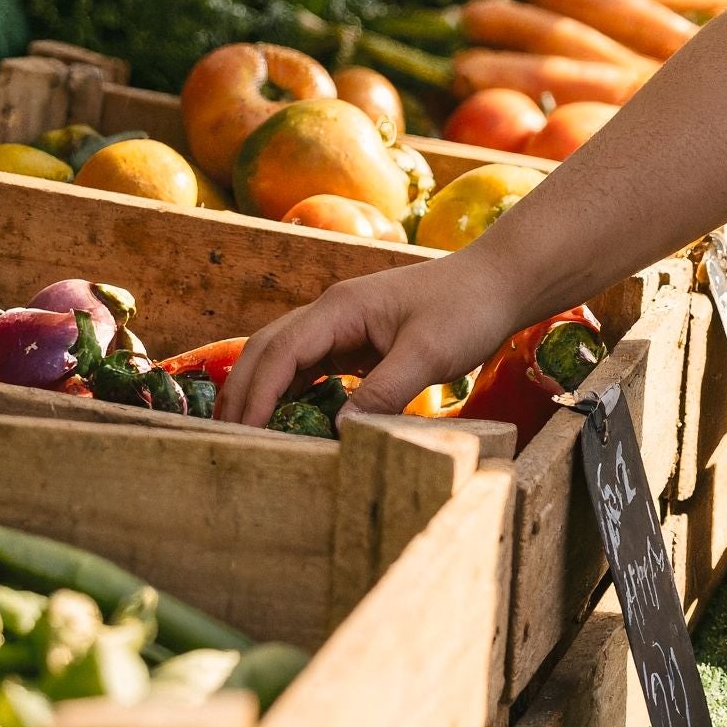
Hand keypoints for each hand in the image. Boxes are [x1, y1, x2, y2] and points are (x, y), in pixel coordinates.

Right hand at [217, 249, 521, 428]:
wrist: (501, 281)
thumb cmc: (468, 308)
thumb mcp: (428, 354)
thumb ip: (383, 393)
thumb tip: (339, 434)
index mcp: (340, 309)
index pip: (278, 353)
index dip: (254, 396)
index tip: (239, 437)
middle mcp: (331, 314)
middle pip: (267, 352)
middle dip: (242, 396)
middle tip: (225, 445)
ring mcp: (343, 326)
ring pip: (284, 360)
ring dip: (263, 395)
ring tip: (248, 442)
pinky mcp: (359, 341)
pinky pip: (312, 368)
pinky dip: (293, 394)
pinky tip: (290, 424)